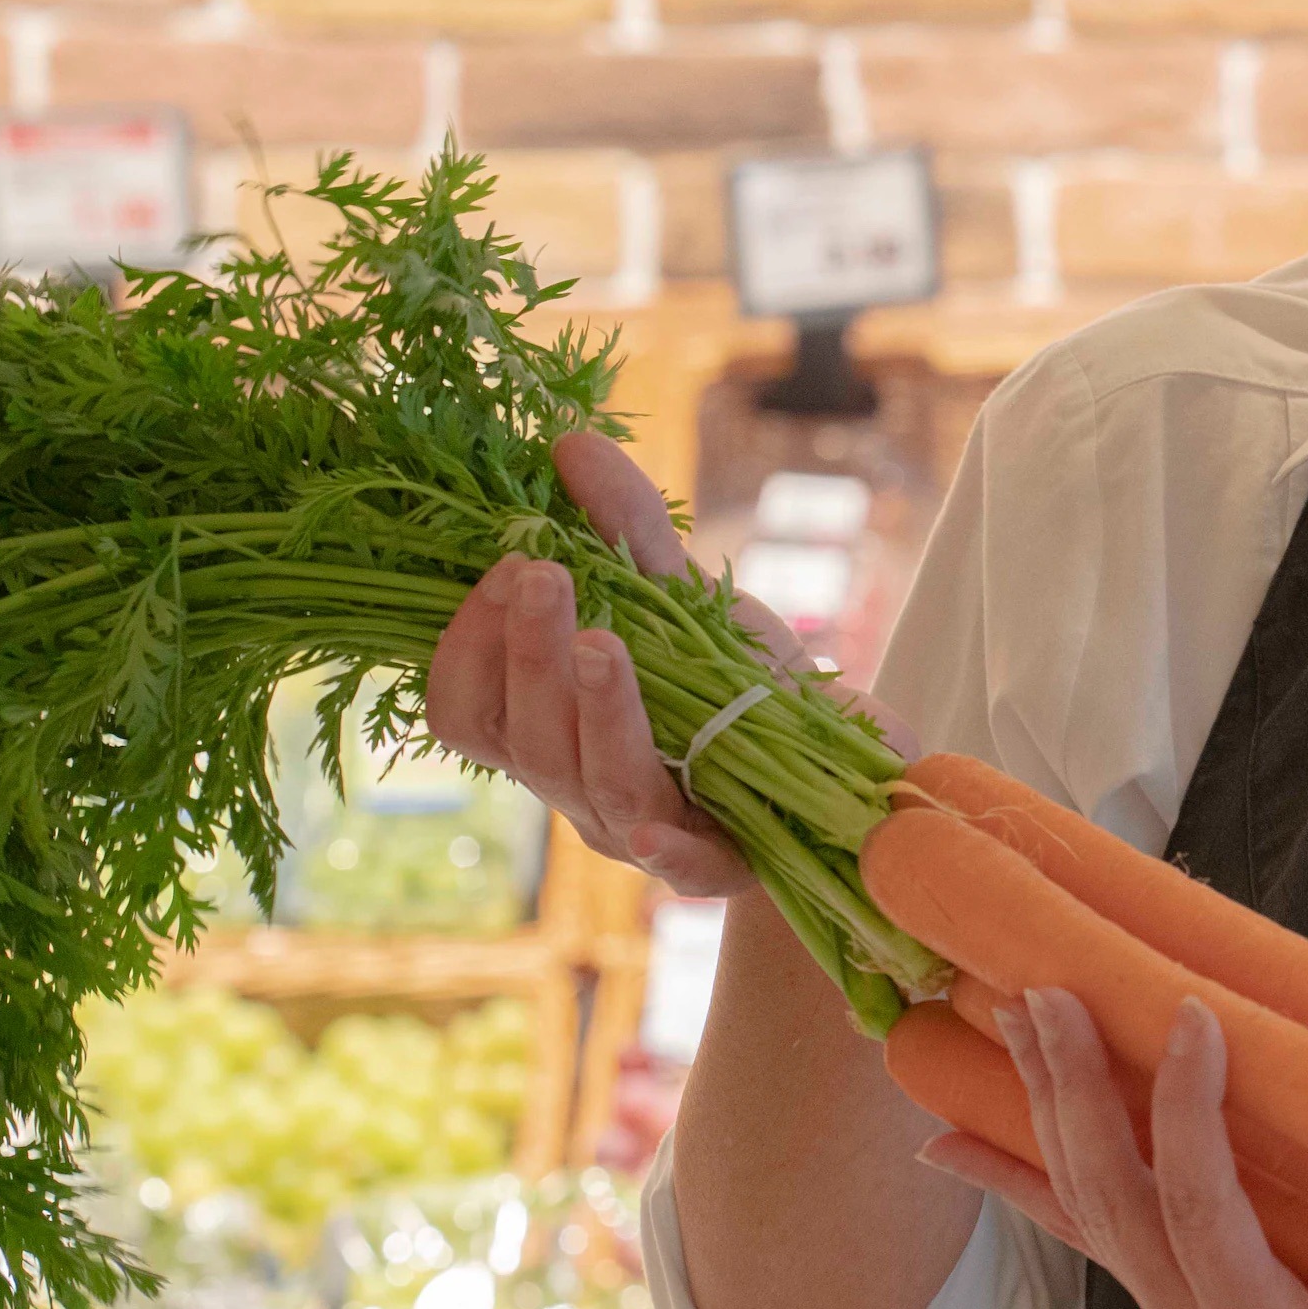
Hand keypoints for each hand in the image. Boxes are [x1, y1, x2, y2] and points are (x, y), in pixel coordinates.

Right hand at [422, 429, 802, 897]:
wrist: (840, 774)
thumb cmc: (736, 690)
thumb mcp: (685, 600)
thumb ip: (627, 529)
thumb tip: (567, 440)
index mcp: (553, 729)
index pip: (467, 707)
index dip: (467, 645)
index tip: (502, 564)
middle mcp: (580, 786)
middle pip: (523, 738)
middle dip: (525, 652)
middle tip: (537, 574)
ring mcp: (646, 832)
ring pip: (595, 786)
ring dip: (593, 713)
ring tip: (602, 643)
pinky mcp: (723, 863)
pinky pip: (682, 868)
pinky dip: (665, 846)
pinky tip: (654, 827)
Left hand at [930, 990, 1307, 1308]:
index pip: (1201, 1209)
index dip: (1188, 1118)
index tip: (1196, 1017)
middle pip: (1115, 1198)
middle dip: (1076, 1094)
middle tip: (1047, 994)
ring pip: (1089, 1201)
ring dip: (1044, 1108)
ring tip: (1001, 1017)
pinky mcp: (1182, 1289)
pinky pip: (1086, 1227)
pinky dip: (1018, 1178)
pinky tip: (953, 1139)